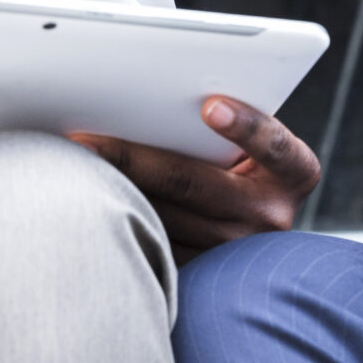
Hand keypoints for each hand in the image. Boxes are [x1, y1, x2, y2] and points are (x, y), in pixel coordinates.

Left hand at [69, 97, 321, 261]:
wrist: (247, 226)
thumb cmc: (245, 157)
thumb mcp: (254, 138)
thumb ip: (226, 114)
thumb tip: (166, 90)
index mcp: (294, 172)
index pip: (274, 145)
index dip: (244, 126)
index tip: (210, 105)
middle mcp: (270, 216)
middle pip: (191, 182)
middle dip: (130, 156)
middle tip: (81, 138)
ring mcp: (233, 251)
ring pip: (160, 216)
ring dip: (111, 186)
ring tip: (67, 162)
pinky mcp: (200, 272)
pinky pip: (149, 240)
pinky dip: (115, 213)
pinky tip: (77, 195)